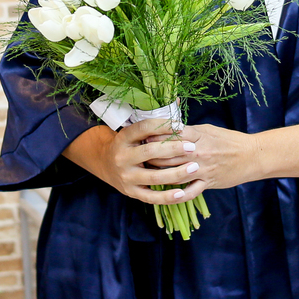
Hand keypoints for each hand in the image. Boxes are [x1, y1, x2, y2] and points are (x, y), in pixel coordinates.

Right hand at [66, 120, 198, 204]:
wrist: (105, 164)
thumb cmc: (128, 144)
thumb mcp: (133, 131)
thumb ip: (152, 124)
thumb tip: (176, 101)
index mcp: (124, 138)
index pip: (144, 128)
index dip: (164, 126)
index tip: (182, 127)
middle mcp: (123, 157)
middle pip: (150, 152)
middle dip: (174, 149)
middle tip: (192, 147)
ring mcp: (126, 177)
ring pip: (154, 177)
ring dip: (176, 173)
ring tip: (194, 168)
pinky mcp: (131, 192)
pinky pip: (151, 197)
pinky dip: (167, 197)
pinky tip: (181, 193)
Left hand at [148, 123, 259, 203]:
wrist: (251, 156)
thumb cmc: (230, 140)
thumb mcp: (209, 130)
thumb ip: (189, 131)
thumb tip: (170, 129)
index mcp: (198, 136)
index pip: (171, 135)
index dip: (155, 136)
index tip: (143, 137)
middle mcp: (198, 153)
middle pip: (168, 155)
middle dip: (151, 155)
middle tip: (138, 156)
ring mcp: (203, 169)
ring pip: (174, 173)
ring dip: (159, 174)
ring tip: (147, 172)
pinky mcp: (208, 182)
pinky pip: (189, 192)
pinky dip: (177, 195)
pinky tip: (165, 194)